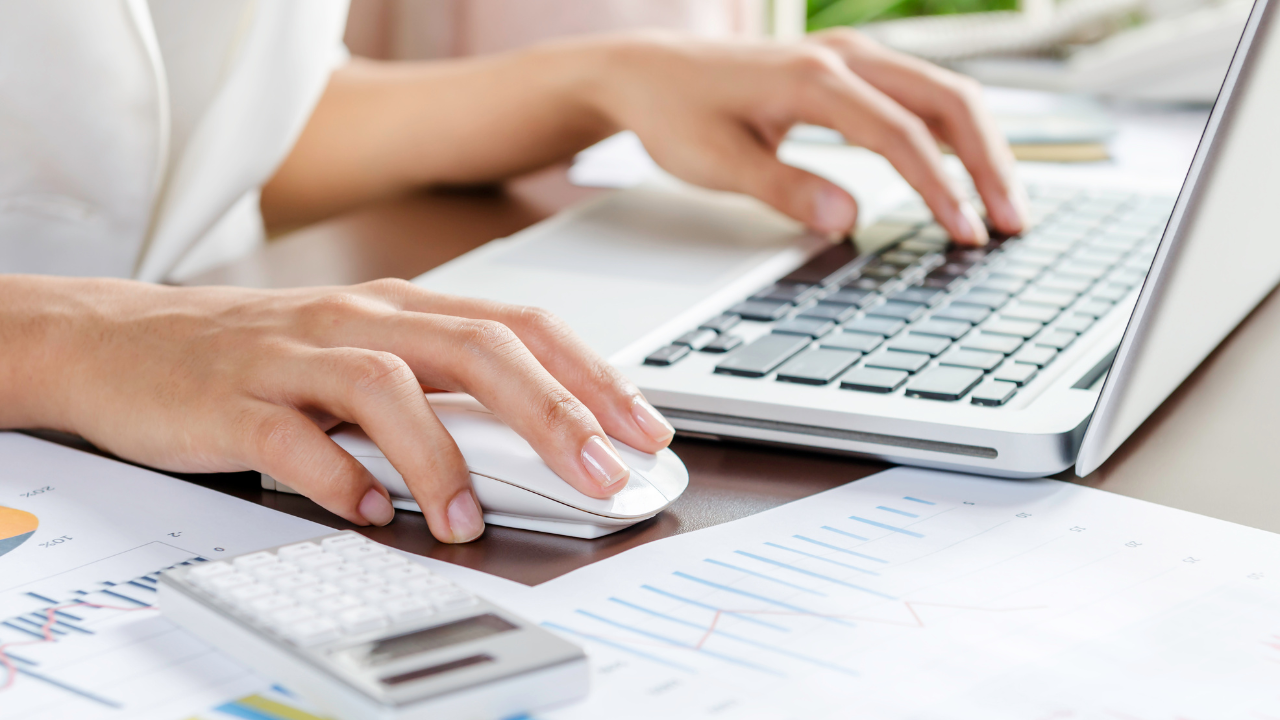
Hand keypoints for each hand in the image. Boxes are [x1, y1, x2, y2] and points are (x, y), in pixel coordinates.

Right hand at [0, 276, 674, 542]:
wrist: (117, 340)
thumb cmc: (259, 355)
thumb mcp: (362, 352)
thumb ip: (440, 387)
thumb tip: (540, 441)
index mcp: (401, 308)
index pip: (520, 327)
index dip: (591, 376)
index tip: (642, 430)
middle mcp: (358, 319)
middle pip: (477, 348)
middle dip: (554, 413)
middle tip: (600, 475)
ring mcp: (294, 355)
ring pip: (388, 387)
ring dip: (442, 458)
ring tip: (468, 520)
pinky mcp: (233, 400)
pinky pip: (294, 439)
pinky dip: (340, 479)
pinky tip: (371, 512)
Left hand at [584, 30, 1026, 243]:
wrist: (645, 72)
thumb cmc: (674, 114)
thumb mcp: (716, 163)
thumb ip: (783, 189)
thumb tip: (848, 219)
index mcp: (813, 77)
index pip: (899, 133)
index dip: (940, 188)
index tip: (965, 234)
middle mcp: (843, 55)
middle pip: (947, 100)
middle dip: (987, 164)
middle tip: (1012, 224)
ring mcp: (851, 55)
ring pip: (944, 92)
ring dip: (981, 147)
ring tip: (1004, 207)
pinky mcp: (849, 67)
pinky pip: (921, 95)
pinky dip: (953, 133)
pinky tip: (966, 173)